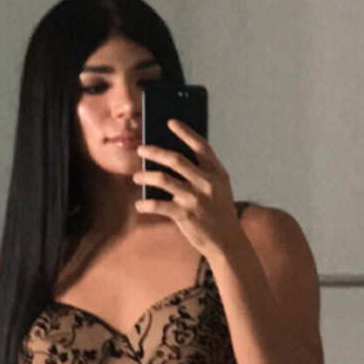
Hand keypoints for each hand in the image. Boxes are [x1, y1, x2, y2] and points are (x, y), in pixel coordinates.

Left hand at [132, 121, 240, 256]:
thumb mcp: (218, 189)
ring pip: (162, 179)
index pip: (200, 145)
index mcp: (217, 172)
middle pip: (175, 159)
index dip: (185, 132)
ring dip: (145, 176)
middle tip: (141, 149)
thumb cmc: (218, 212)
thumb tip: (171, 160)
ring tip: (136, 177)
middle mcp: (207, 182)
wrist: (227, 241)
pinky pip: (158, 205)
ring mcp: (195, 198)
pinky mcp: (185, 214)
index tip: (170, 122)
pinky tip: (139, 205)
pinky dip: (146, 204)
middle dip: (154, 151)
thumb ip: (202, 173)